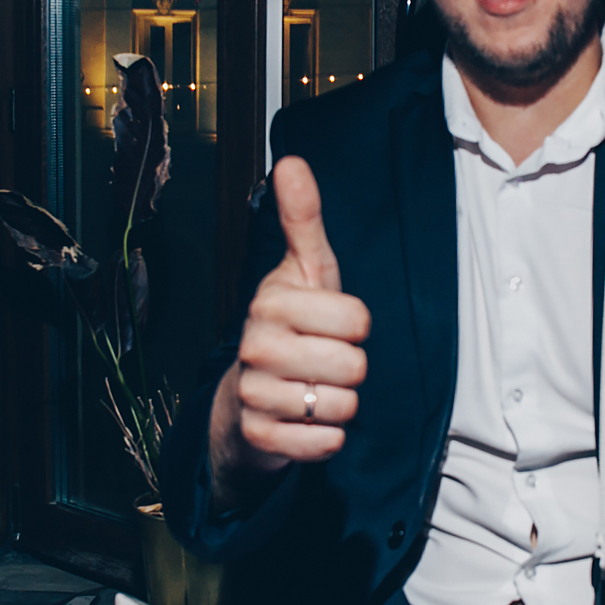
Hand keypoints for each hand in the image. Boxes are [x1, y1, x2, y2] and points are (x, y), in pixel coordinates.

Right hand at [208, 156, 369, 497]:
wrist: (247, 399)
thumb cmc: (291, 328)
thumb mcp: (304, 272)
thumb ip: (304, 220)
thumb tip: (292, 162)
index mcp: (272, 302)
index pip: (357, 319)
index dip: (357, 327)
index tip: (333, 326)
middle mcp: (256, 345)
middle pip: (353, 366)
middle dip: (351, 369)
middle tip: (325, 363)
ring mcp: (253, 392)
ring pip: (341, 405)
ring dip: (341, 405)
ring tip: (315, 391)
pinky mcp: (259, 436)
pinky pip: (324, 443)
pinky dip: (328, 439)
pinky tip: (309, 422)